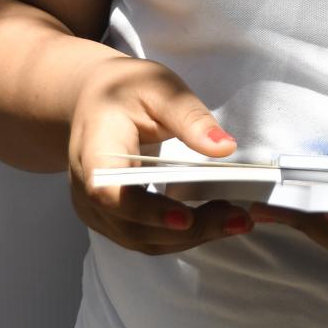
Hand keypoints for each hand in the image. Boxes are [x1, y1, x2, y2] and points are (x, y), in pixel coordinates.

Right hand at [66, 56, 251, 254]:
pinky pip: (146, 238)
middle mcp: (86, 189)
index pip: (111, 193)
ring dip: (192, 237)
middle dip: (190, 229)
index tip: (185, 217)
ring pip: (143, 240)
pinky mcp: (111, 220)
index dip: (147, 211)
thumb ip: (190, 116)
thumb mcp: (159, 88)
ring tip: (237, 220)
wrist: (91, 102)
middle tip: (240, 219)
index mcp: (93, 151)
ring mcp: (96, 210)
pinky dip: (183, 235)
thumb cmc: (125, 91)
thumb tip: (225, 147)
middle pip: (134, 226)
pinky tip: (215, 220)